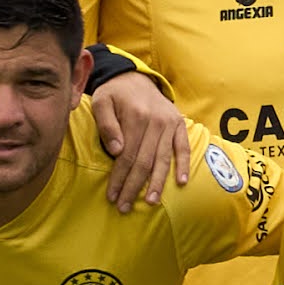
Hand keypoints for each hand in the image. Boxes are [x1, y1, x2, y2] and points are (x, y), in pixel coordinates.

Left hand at [87, 70, 192, 206]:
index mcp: (136, 116)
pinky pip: (183, 147)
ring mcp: (170, 123)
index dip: (119, 178)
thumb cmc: (114, 94)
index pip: (127, 156)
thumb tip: (116, 150)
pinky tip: (181, 182)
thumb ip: (106, 125)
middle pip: (145, 161)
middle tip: (124, 207)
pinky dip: (183, 165)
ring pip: (163, 159)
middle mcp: (156, 121)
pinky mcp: (179, 124)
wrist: (134, 77)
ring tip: (150, 202)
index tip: (112, 196)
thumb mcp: (101, 102)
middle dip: (134, 187)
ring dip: (157, 183)